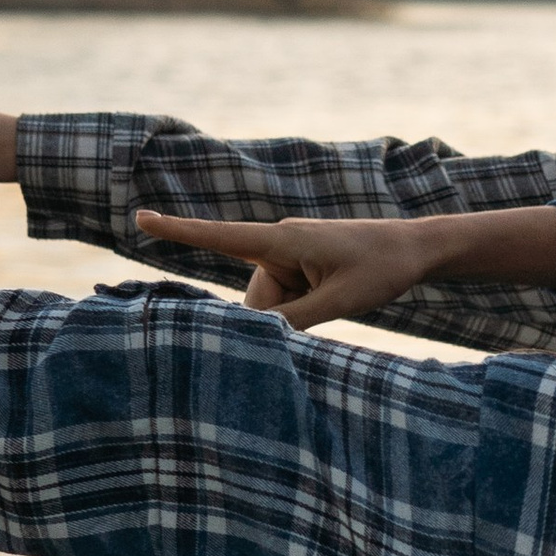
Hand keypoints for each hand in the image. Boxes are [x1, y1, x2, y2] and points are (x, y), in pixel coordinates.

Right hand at [133, 211, 450, 333]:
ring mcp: (289, 257)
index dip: (178, 232)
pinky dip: (302, 309)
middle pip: (254, 300)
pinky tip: (334, 298)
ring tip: (338, 298)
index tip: (140, 219)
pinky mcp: (299, 267)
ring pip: (269, 307)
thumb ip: (291, 321)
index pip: (219, 237)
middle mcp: (279, 245)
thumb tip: (253, 337)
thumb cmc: (380, 268)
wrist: (415, 250)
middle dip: (279, 318)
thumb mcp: (338, 301)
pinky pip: (284, 301)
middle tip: (326, 306)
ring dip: (296, 316)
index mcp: (282, 241)